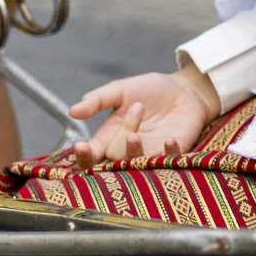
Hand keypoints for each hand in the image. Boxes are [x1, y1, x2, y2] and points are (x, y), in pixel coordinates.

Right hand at [68, 66, 218, 167]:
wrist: (183, 90)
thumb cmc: (148, 90)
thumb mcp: (120, 89)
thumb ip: (98, 100)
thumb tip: (72, 111)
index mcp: (110, 136)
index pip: (91, 155)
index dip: (84, 155)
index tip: (81, 147)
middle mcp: (126, 151)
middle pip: (113, 158)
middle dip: (120, 138)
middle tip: (137, 108)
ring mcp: (149, 155)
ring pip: (136, 166)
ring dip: (134, 152)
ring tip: (135, 134)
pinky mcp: (172, 155)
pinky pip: (168, 162)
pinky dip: (168, 153)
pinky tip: (169, 139)